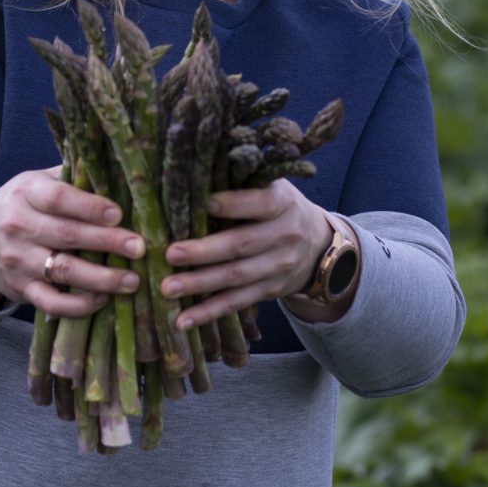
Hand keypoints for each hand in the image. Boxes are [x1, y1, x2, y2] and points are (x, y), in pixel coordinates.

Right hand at [0, 167, 145, 315]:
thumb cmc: (20, 205)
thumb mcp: (36, 181)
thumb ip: (70, 176)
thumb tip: (116, 168)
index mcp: (27, 193)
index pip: (58, 198)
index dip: (89, 206)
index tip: (119, 213)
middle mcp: (20, 226)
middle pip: (67, 235)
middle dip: (107, 242)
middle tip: (140, 247)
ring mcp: (19, 260)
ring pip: (63, 271)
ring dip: (101, 278)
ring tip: (132, 280)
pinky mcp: (22, 289)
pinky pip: (52, 302)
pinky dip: (78, 305)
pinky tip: (103, 300)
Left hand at [160, 182, 332, 330]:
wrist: (319, 244)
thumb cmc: (280, 206)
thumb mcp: (273, 185)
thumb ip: (243, 180)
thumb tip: (196, 166)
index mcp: (283, 203)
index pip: (260, 203)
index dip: (233, 204)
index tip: (204, 203)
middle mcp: (284, 235)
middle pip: (242, 245)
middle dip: (204, 252)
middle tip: (170, 254)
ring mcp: (278, 267)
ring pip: (236, 278)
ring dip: (200, 285)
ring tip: (167, 288)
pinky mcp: (270, 291)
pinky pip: (236, 303)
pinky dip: (209, 313)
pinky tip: (183, 320)